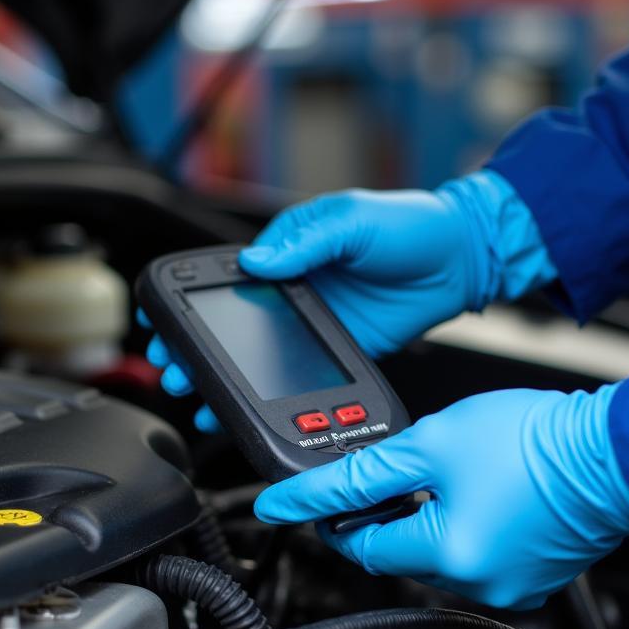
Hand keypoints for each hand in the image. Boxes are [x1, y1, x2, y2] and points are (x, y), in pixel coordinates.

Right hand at [142, 171, 555, 427]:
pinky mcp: (341, 350)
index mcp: (291, 252)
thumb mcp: (352, 219)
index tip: (166, 327)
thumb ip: (306, 238)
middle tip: (174, 372)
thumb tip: (258, 262)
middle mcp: (298, 289)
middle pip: (235, 326)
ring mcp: (317, 324)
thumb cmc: (411, 225)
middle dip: (198, 351)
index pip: (229, 281)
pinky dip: (273, 395)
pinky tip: (249, 410)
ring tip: (199, 400)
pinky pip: (300, 376)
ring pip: (260, 357)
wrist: (463, 258)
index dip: (193, 306)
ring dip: (227, 379)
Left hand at [254, 384, 628, 609]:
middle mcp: (478, 585)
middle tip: (390, 472)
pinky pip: (477, 556)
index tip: (312, 503)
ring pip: (438, 554)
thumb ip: (363, 474)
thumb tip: (307, 497)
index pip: (362, 548)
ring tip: (446, 474)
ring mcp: (509, 585)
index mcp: (448, 557)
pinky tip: (479, 493)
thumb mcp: (431, 442)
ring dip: (427, 519)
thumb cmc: (536, 442)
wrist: (613, 450)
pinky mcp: (531, 576)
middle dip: (386, 515)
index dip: (334, 519)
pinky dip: (465, 528)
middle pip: (399, 553)